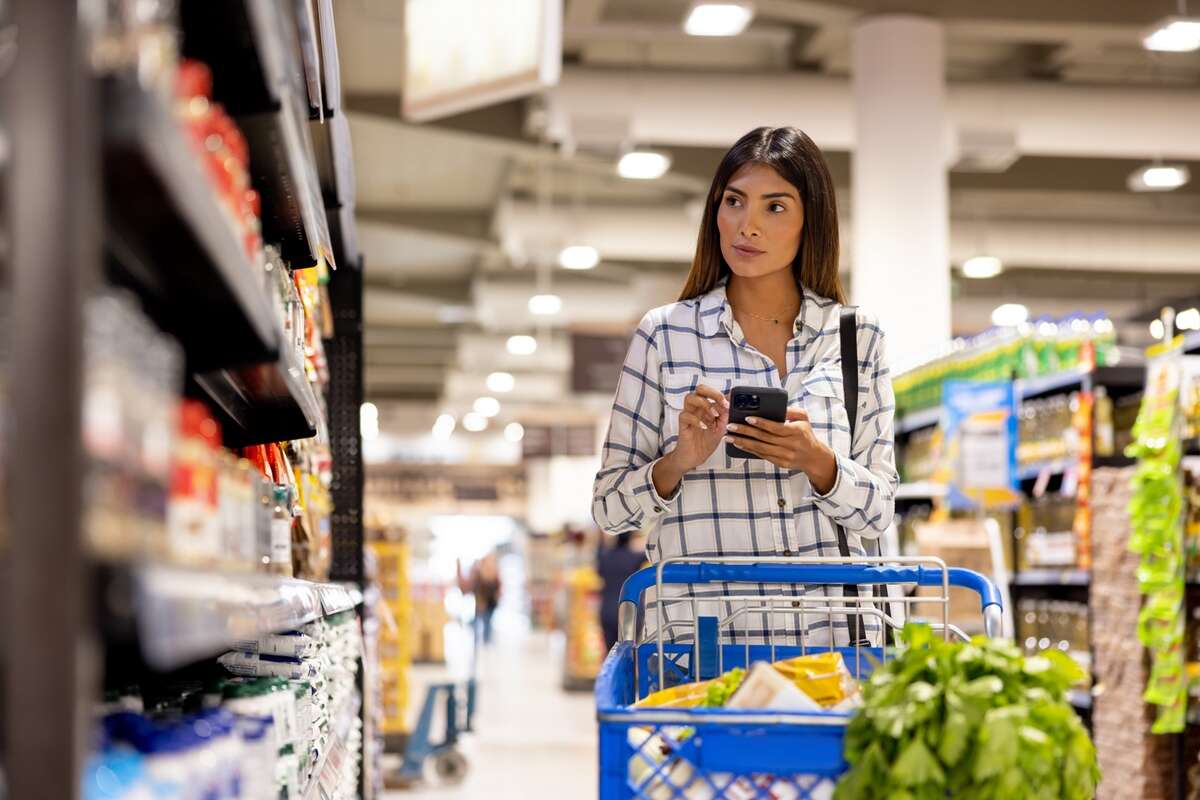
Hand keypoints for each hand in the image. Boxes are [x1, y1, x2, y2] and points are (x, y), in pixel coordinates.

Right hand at [669, 384, 729, 471]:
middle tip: (722, 404)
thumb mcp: (722, 427)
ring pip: (690, 398)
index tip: (728, 404)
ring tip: (713, 417)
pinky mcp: (682, 424)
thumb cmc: (707, 441)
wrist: (695, 457)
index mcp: (706, 406)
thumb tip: (732, 399)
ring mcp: (689, 414)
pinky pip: (685, 415)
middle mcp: (697, 408)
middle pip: (700, 389)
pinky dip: (697, 420)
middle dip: (712, 393)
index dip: (721, 395)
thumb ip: (726, 413)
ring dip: (704, 405)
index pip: (711, 391)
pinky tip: (704, 427)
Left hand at [723, 407, 838, 492]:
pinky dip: (749, 450)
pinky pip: (762, 456)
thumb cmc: (805, 433)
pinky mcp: (780, 463)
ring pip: (760, 449)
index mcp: (796, 432)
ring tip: (729, 437)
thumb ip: (791, 410)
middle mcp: (791, 445)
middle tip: (731, 426)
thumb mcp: (804, 418)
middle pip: (764, 438)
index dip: (761, 423)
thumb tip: (776, 405)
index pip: (776, 428)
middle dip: (745, 432)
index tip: (747, 418)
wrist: (813, 456)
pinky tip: (739, 444)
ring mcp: (785, 456)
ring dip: (743, 442)